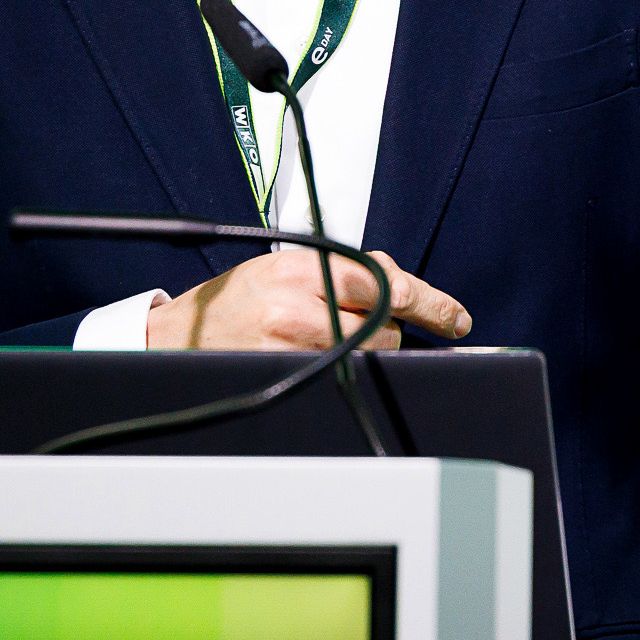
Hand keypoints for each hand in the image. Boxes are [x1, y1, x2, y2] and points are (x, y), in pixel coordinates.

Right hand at [146, 248, 472, 351]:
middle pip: (386, 325)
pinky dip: (343, 367)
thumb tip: (404, 284)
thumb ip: (349, 269)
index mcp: (306, 267)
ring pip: (368, 353)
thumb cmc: (240, 298)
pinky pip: (344, 374)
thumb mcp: (290, 265)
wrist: (183, 334)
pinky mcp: (289, 374)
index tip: (456, 319)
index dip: (431, 303)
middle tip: (352, 321)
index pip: (388, 282)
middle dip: (384, 326)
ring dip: (362, 349)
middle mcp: (302, 305)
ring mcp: (295, 345)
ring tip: (323, 337)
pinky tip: (316, 356)